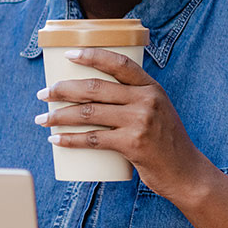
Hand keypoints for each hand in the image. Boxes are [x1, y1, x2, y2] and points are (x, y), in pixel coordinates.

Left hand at [34, 49, 216, 201]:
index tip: (68, 55)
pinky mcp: (133, 145)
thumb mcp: (157, 110)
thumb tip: (92, 92)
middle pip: (95, 88)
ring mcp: (140, 122)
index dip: (92, 55)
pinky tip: (55, 140)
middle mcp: (147, 100)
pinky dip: (70, 140)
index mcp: (152, 87)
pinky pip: (93, 139)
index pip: (119, 63)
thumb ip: (133, 99)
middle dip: (62, 89)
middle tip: (43, 94)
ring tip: (42, 119)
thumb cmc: (164, 141)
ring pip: (89, 113)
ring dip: (59, 116)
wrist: (185, 172)